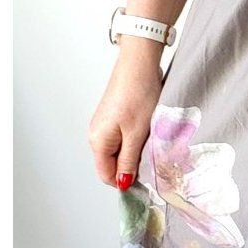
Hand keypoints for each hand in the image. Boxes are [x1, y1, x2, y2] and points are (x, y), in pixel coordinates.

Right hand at [88, 40, 163, 189]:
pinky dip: (134, 139)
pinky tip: (146, 130)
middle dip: (131, 166)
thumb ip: (129, 161)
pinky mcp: (112, 116)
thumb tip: (122, 183)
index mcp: (98, 141)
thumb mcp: (137, 134)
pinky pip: (121, 138)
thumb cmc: (138, 95)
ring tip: (150, 140)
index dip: (125, 181)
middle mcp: (96, 134)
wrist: (139, 64)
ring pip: (118, 150)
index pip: (106, 175)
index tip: (145, 181)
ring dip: (134, 152)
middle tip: (151, 157)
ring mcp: (103, 124)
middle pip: (111, 164)